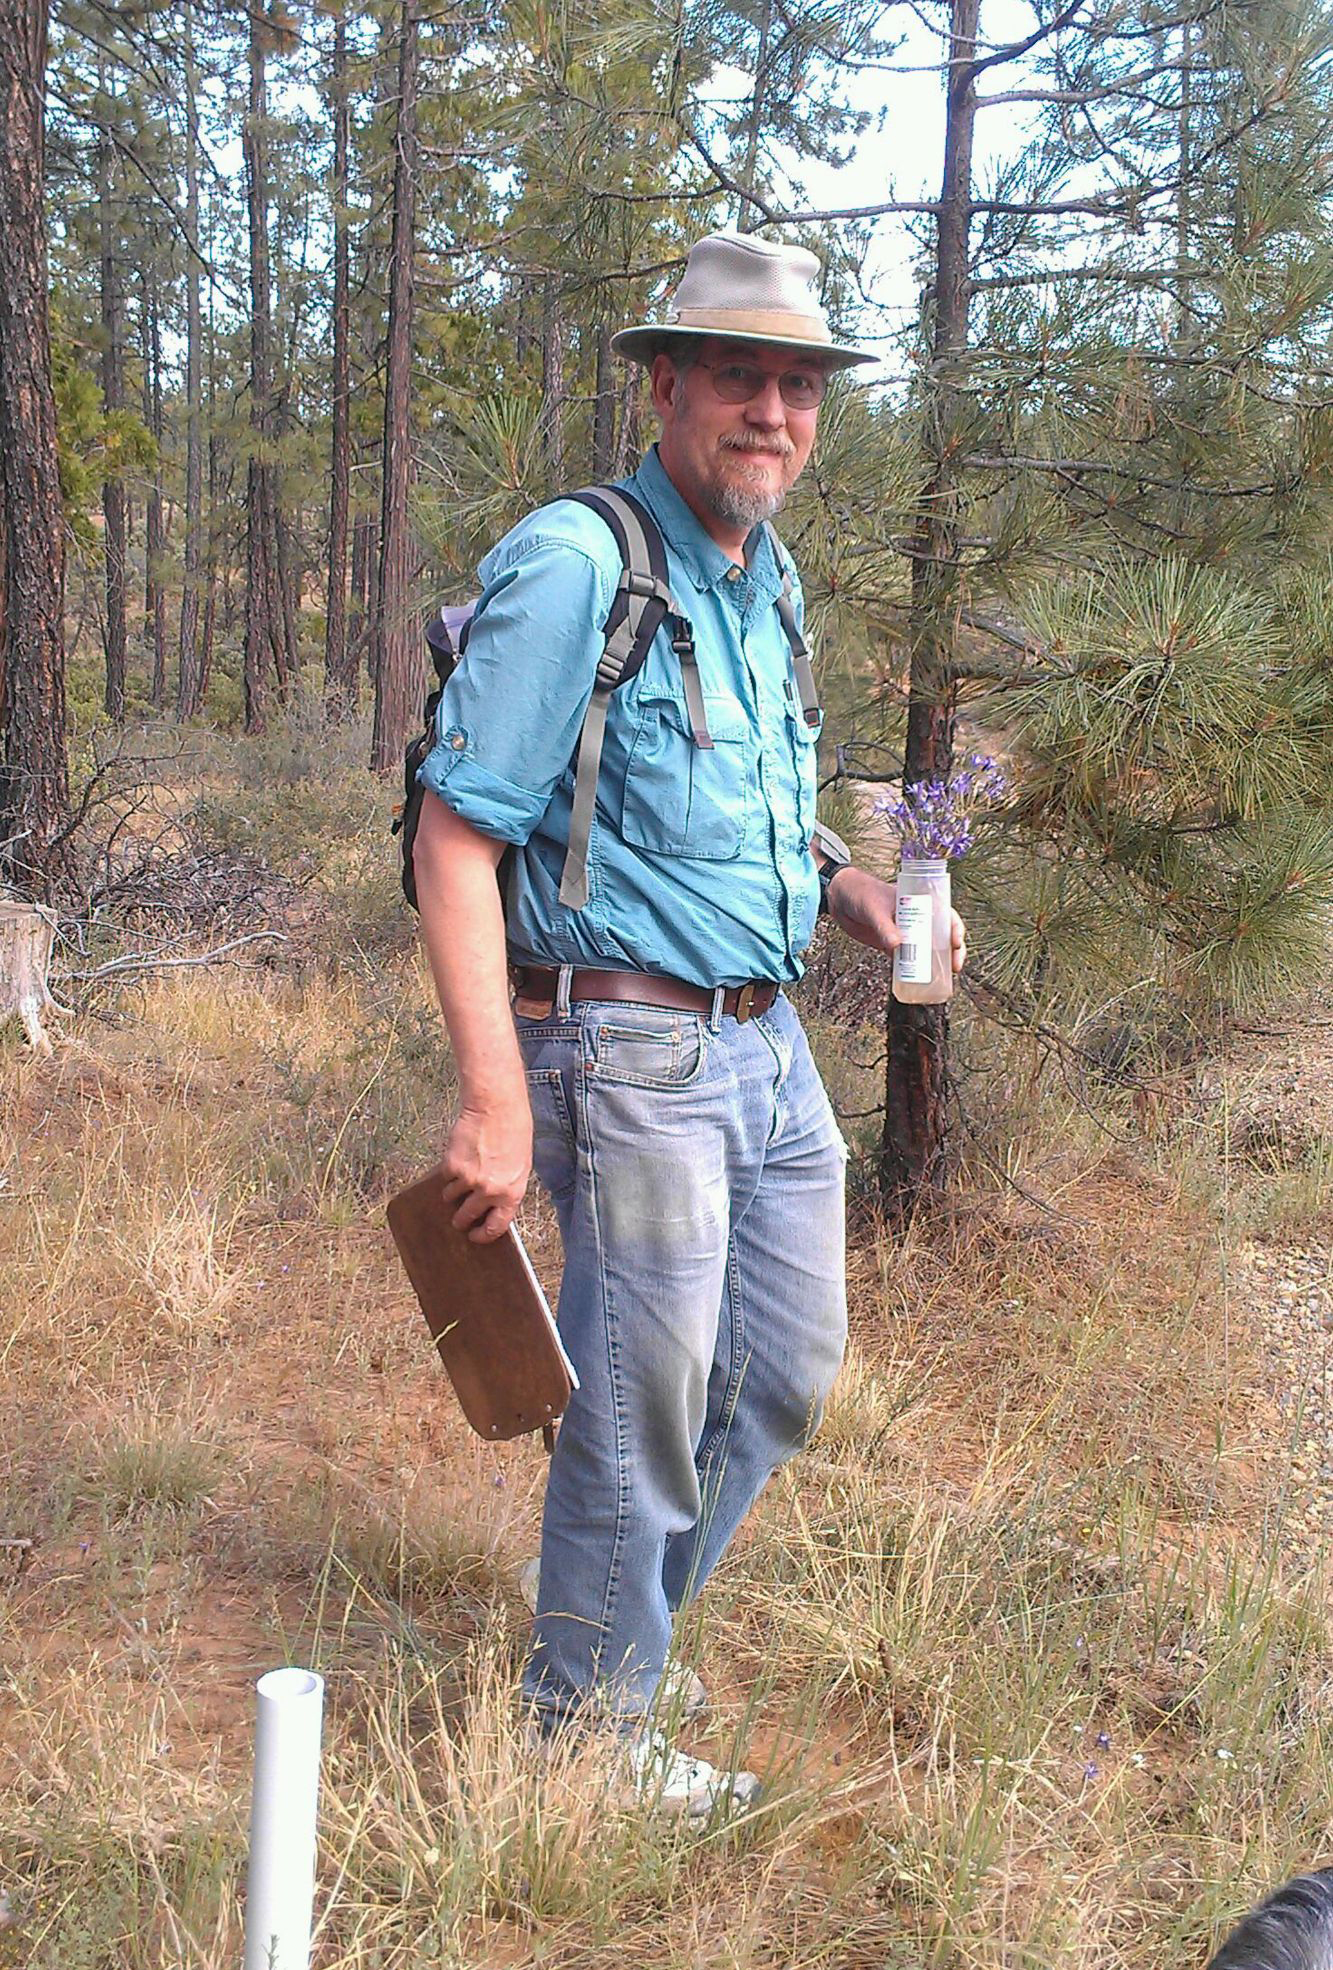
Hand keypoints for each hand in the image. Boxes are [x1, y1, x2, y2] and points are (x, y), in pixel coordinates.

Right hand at [438, 1099, 532, 1242]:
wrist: (496, 1109)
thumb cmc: (514, 1131)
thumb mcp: (522, 1166)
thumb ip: (508, 1188)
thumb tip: (495, 1203)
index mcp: (511, 1193)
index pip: (495, 1226)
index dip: (483, 1235)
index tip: (475, 1236)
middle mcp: (489, 1191)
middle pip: (467, 1216)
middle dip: (461, 1219)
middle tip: (458, 1217)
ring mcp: (469, 1180)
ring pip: (451, 1198)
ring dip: (453, 1192)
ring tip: (460, 1178)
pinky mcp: (451, 1167)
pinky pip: (444, 1180)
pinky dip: (447, 1174)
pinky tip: (457, 1160)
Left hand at [826, 866, 967, 973]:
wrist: (839, 898)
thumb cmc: (861, 893)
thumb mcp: (874, 909)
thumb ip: (884, 927)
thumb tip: (897, 947)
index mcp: (919, 903)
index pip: (946, 914)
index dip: (955, 928)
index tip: (956, 943)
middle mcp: (916, 918)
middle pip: (942, 935)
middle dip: (952, 951)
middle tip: (954, 967)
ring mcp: (904, 932)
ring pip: (927, 949)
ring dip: (935, 963)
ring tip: (943, 978)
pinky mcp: (891, 944)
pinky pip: (907, 958)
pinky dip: (914, 969)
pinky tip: (918, 980)